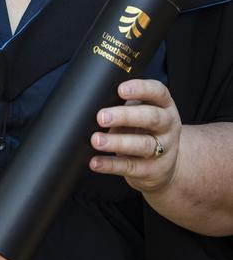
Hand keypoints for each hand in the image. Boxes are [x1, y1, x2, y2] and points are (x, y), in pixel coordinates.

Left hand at [89, 78, 181, 193]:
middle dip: (125, 116)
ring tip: (96, 140)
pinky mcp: (152, 170)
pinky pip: (131, 167)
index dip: (141, 89)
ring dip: (117, 142)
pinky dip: (111, 165)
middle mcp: (168, 126)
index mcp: (164, 106)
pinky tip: (96, 162)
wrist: (164, 165)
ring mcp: (163, 149)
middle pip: (151, 117)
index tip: (120, 89)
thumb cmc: (144, 130)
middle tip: (101, 117)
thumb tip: (91, 102)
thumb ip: (123, 104)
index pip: (158, 92)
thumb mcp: (140, 112)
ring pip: (142, 145)